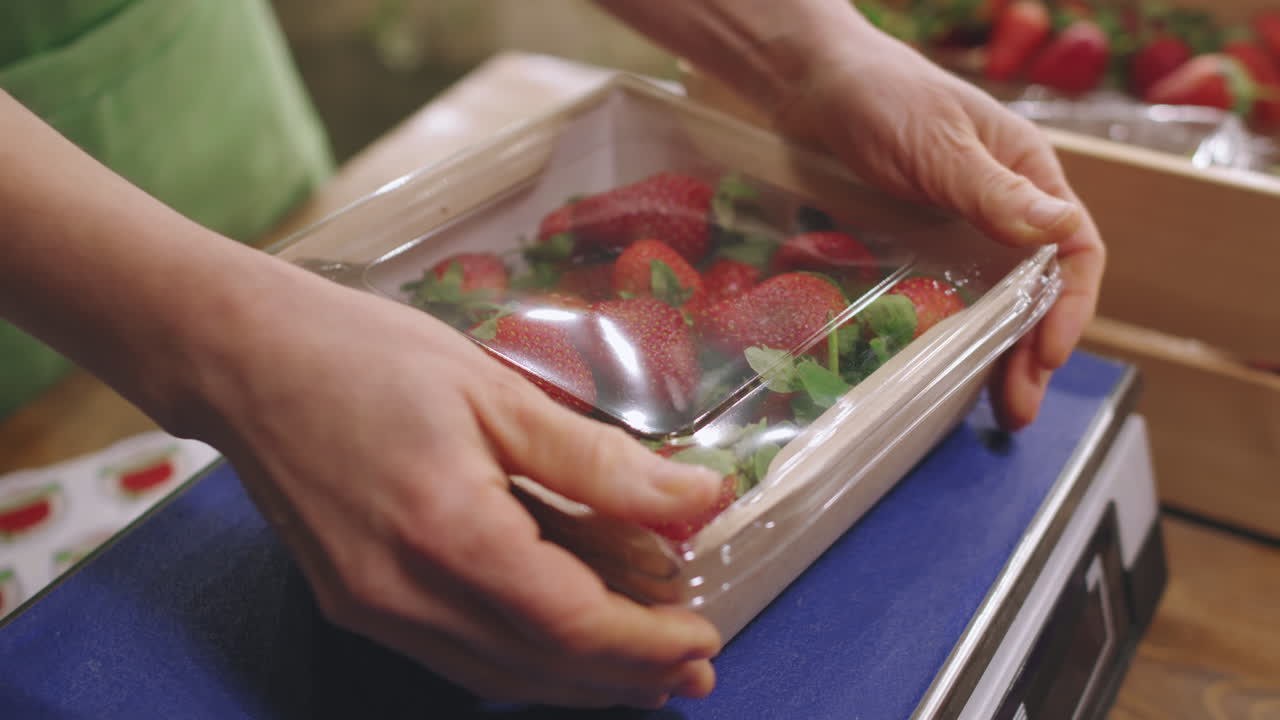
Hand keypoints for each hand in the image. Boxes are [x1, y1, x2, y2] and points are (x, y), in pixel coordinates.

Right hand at [183, 260, 723, 707]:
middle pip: (540, 666)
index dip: (646, 641)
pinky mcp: (355, 604)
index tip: (703, 632)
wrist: (242, 359)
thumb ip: (600, 460)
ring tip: (645, 671)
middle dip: (627, 676)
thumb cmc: (367, 356)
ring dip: (579, 681)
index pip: (571, 623)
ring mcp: (371, 609)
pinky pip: (456, 659)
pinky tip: (560, 645)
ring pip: (498, 677)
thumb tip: (699, 499)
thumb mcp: (497, 393)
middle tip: (694, 668)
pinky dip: (522, 663)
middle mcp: (404, 594)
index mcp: (448, 531)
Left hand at [773, 31, 1104, 428]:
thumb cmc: (881, 97)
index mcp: (1027, 174)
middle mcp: (1004, 205)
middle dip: (1034, 349)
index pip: (1073, 251)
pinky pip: (950, 294)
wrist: (812, 83)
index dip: (1069, 306)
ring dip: (999, 353)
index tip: (1049, 353)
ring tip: (996, 406)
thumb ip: (993, 191)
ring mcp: (961, 227)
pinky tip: (949, 369)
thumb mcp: (938, 144)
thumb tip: (1062, 232)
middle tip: (1018, 406)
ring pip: (996, 300)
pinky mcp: (920, 241)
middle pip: (1038, 288)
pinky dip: (957, 334)